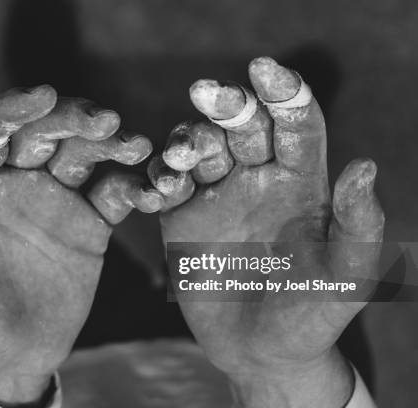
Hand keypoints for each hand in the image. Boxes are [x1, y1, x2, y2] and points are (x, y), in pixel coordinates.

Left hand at [0, 85, 161, 404]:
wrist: (9, 358)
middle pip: (44, 133)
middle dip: (73, 120)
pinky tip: (147, 190)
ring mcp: (57, 201)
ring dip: (110, 144)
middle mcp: (17, 183)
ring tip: (134, 146)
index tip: (43, 96)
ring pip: (84, 155)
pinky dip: (132, 186)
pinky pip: (113, 196)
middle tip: (104, 121)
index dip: (13, 108)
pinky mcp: (90, 226)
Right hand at [149, 58, 383, 406]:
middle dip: (226, 104)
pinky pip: (164, 186)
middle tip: (206, 92)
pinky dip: (157, 180)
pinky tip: (157, 190)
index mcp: (302, 182)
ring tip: (181, 158)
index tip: (265, 69)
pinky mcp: (181, 218)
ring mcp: (216, 196)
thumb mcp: (347, 278)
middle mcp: (257, 179)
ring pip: (197, 148)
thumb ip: (360, 225)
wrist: (261, 354)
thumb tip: (365, 166)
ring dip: (186, 142)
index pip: (296, 124)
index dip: (284, 93)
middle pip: (241, 125)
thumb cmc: (312, 317)